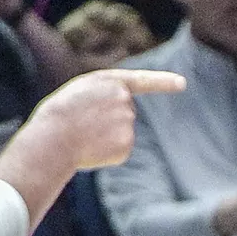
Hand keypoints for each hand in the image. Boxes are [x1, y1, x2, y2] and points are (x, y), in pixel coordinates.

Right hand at [25, 69, 186, 170]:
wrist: (54, 138)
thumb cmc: (59, 115)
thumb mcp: (79, 92)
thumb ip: (103, 97)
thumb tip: (118, 121)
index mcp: (111, 82)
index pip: (143, 81)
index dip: (164, 82)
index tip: (182, 84)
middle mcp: (125, 100)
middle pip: (125, 113)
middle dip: (108, 121)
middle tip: (82, 125)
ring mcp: (128, 123)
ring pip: (121, 133)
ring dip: (105, 138)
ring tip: (84, 137)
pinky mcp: (126, 145)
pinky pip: (119, 151)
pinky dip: (106, 154)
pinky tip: (91, 150)